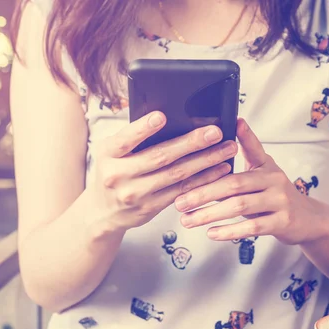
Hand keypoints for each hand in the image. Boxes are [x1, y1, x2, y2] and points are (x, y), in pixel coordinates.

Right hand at [86, 111, 237, 233]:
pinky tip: (219, 170)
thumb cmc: (112, 172)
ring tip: (226, 149)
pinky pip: (182, 192)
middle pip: (160, 157)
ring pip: (176, 175)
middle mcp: (119, 175)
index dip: (143, 128)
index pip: (126, 139)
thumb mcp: (111, 152)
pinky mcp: (150, 208)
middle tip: (215, 132)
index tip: (161, 116)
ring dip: (205, 161)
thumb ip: (132, 138)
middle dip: (191, 143)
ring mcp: (135, 194)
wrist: (102, 212)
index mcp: (107, 154)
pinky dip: (203, 179)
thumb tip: (167, 118)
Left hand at [174, 119, 328, 244]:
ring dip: (210, 214)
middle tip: (179, 201)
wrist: (308, 219)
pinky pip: (252, 227)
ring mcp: (279, 201)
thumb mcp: (265, 169)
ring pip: (240, 206)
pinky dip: (230, 231)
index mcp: (266, 165)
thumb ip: (249, 150)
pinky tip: (211, 233)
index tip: (208, 137)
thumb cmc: (275, 193)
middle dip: (202, 193)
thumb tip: (235, 122)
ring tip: (187, 220)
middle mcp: (274, 180)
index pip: (247, 150)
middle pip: (233, 183)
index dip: (234, 140)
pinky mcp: (282, 222)